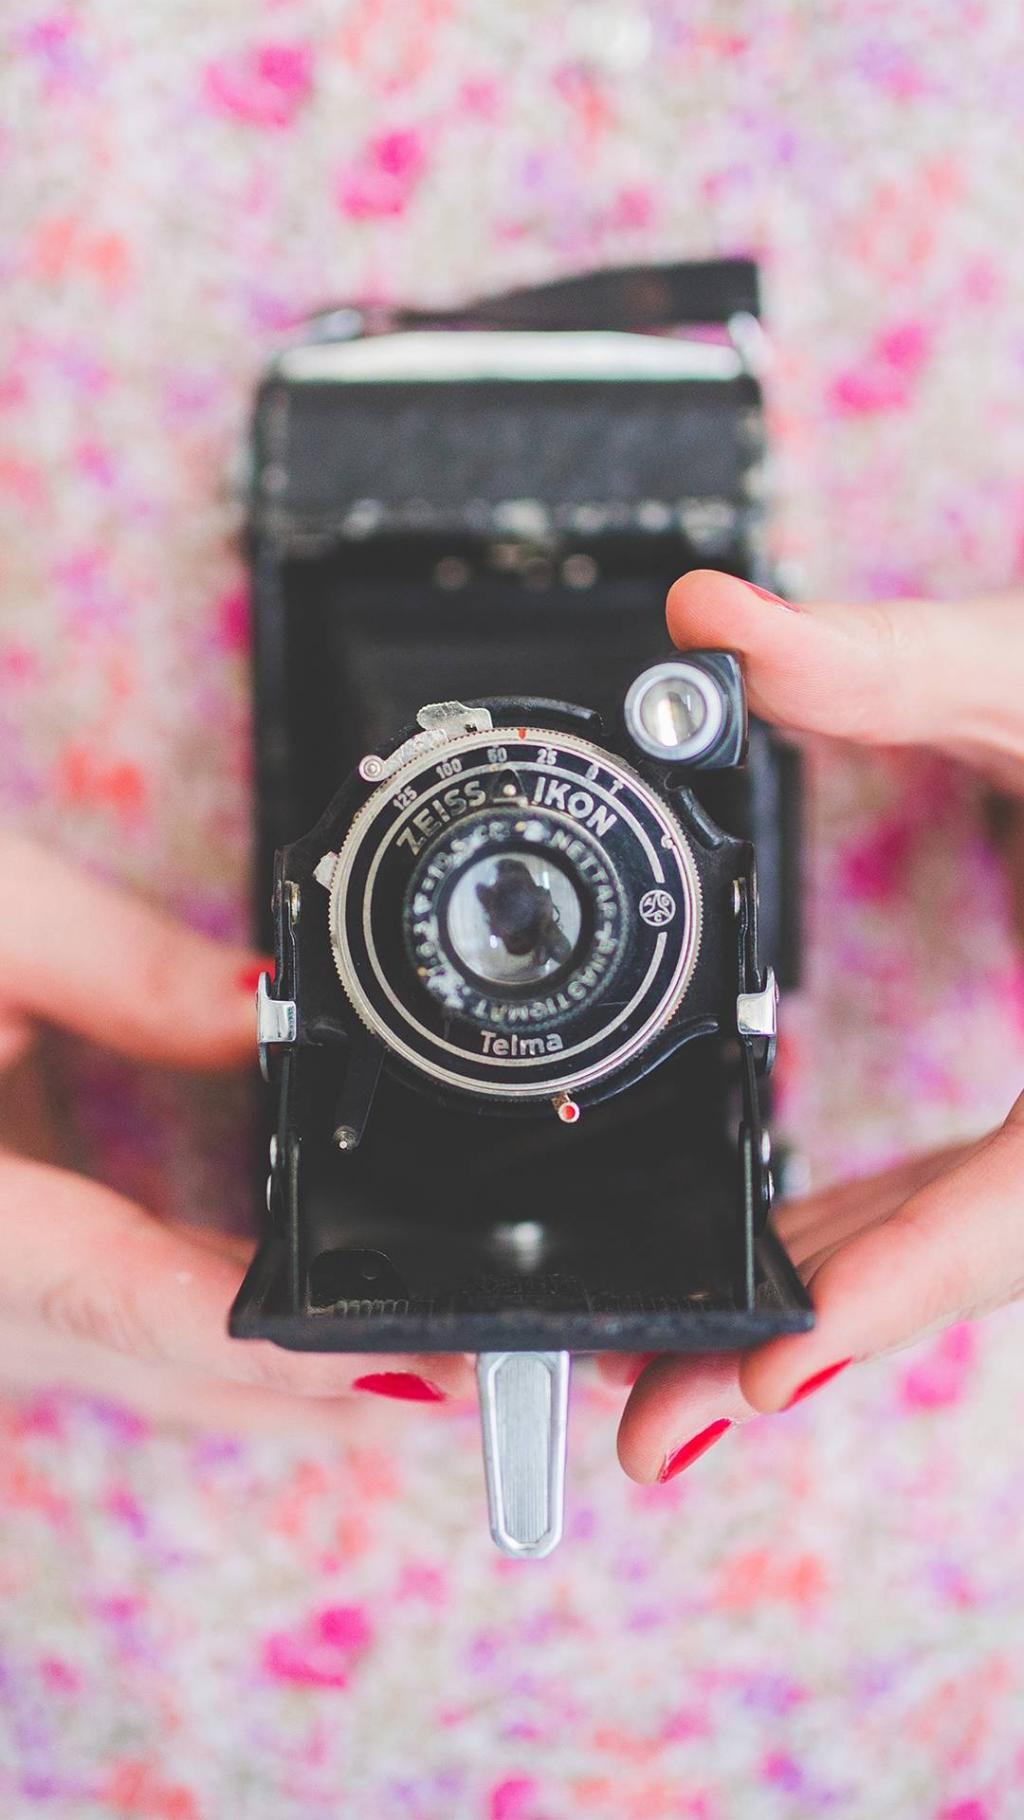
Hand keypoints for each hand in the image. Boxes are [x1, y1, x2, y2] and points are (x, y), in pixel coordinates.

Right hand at [0, 836, 472, 1430]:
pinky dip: (214, 1353)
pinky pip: (107, 1346)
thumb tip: (281, 1010)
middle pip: (149, 1370)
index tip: (391, 1362)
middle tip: (475, 1374)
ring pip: (133, 1379)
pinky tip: (305, 1338)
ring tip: (427, 1371)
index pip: (109, 1293)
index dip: (257, 1340)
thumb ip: (132, 969)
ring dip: (280, 1391)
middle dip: (316, 1394)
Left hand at [609, 572, 1023, 1482]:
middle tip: (654, 1416)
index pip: (1018, 1202)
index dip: (891, 1290)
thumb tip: (706, 621)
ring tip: (684, 1355)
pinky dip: (892, 1228)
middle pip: (972, 1260)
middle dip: (812, 1337)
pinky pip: (994, 1190)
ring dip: (837, 1296)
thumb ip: (891, 660)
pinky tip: (801, 1241)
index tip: (763, 1374)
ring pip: (975, 1240)